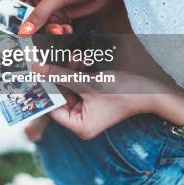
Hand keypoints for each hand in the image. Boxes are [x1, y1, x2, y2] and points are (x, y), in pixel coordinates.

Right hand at [9, 0, 118, 34]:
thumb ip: (40, 14)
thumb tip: (23, 31)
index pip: (13, 0)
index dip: (7, 13)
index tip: (7, 29)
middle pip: (26, 17)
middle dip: (31, 28)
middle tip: (33, 38)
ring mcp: (51, 8)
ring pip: (40, 26)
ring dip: (48, 32)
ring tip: (60, 30)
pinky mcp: (63, 16)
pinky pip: (54, 29)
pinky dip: (59, 33)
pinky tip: (68, 30)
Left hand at [33, 64, 168, 139]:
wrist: (152, 89)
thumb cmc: (123, 91)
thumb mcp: (88, 83)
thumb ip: (61, 75)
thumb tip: (36, 68)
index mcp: (79, 126)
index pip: (51, 108)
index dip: (43, 90)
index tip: (31, 74)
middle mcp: (81, 121)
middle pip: (59, 96)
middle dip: (57, 77)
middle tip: (48, 60)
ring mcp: (86, 109)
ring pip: (68, 87)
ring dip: (69, 71)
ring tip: (75, 58)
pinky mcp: (92, 98)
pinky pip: (78, 84)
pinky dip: (78, 72)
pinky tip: (82, 60)